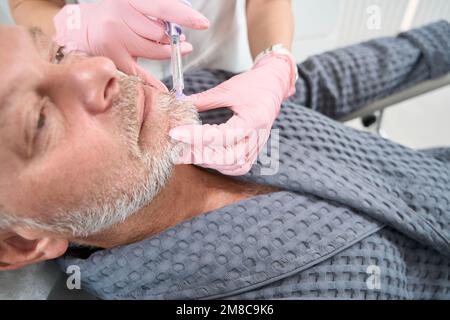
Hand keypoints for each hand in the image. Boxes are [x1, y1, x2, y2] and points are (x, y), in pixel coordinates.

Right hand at [53, 0, 208, 90]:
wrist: (76, 29)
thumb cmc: (111, 17)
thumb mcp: (130, 6)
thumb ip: (151, 15)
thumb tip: (178, 30)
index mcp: (128, 0)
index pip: (162, 6)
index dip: (184, 16)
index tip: (202, 23)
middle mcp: (120, 15)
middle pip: (160, 32)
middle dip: (173, 40)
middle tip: (181, 43)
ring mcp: (115, 37)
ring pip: (154, 50)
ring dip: (166, 53)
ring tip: (172, 51)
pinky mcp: (112, 57)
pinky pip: (140, 73)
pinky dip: (153, 82)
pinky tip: (163, 88)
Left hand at [169, 53, 296, 174]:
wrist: (273, 87)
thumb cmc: (253, 85)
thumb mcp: (228, 88)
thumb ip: (204, 99)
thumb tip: (179, 104)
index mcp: (253, 120)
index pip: (222, 135)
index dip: (196, 136)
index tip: (175, 133)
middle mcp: (257, 138)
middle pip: (227, 157)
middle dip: (199, 155)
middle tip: (176, 150)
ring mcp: (257, 147)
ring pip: (232, 165)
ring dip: (207, 162)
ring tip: (186, 152)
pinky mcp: (253, 152)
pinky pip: (237, 167)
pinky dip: (219, 166)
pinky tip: (204, 157)